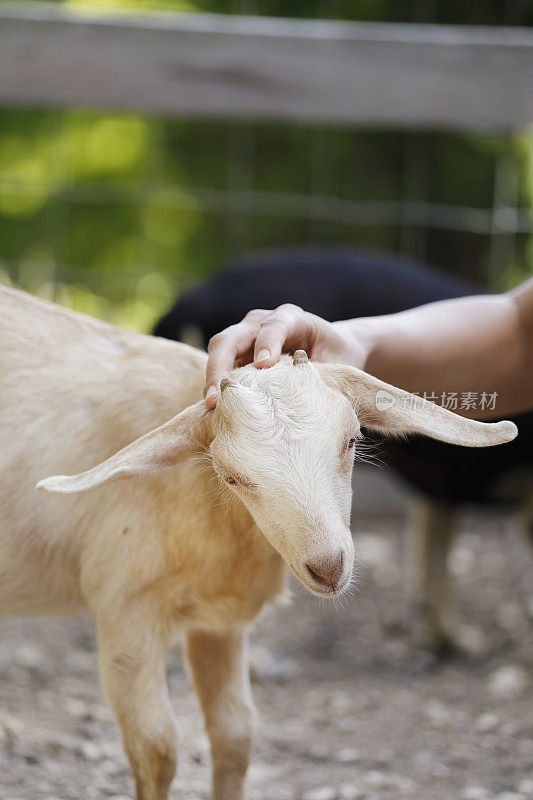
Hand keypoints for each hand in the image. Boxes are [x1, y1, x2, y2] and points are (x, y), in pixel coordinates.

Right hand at [204, 304, 367, 407]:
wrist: (333, 350)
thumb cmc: (337, 356)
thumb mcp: (336, 363)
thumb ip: (318, 373)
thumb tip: (299, 398)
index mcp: (292, 318)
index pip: (275, 325)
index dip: (268, 342)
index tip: (264, 365)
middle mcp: (263, 321)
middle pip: (233, 336)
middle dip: (221, 364)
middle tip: (217, 396)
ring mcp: (246, 335)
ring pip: (220, 347)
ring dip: (213, 375)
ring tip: (212, 404)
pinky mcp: (238, 352)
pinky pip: (220, 363)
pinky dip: (217, 383)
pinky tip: (216, 406)